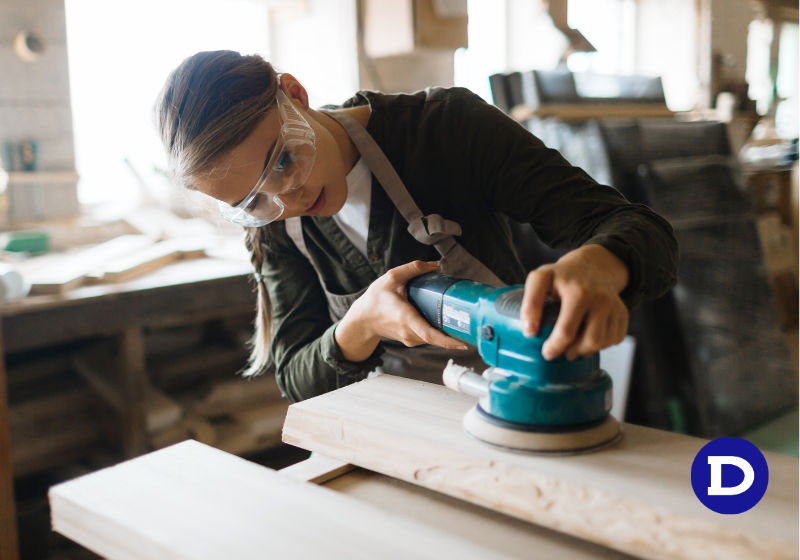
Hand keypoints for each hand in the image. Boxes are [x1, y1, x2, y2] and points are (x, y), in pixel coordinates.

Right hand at [335, 260, 468, 361]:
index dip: (448, 341)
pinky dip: (439, 330)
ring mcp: (411, 339)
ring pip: (435, 337)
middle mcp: (410, 332)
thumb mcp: (391, 277)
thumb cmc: (375, 300)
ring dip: (448, 331)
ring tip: (461, 319)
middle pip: (438, 337)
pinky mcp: (412, 340)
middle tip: (473, 325)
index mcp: (405, 317)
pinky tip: (445, 320)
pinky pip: (430, 337)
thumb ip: (414, 268)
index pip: (429, 334)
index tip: (463, 343)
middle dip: (456, 333)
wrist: (363, 319)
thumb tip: (436, 265)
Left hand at [520, 244, 629, 360]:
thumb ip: (531, 302)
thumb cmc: (563, 275)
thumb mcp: (541, 279)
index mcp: (578, 292)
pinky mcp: (622, 313)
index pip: (566, 330)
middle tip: (556, 351)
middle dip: (570, 352)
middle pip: (589, 341)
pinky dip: (600, 345)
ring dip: (584, 350)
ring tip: (571, 346)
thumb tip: (530, 331)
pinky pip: (614, 340)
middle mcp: (600, 299)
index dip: (555, 346)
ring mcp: (613, 306)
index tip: (546, 352)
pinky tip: (586, 337)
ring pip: (601, 343)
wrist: (594, 264)